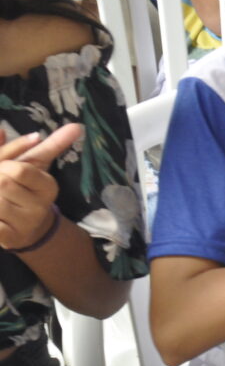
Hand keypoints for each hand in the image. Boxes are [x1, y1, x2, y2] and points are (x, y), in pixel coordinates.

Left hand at [0, 124, 80, 249]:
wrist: (27, 227)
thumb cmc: (27, 188)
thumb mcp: (36, 164)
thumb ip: (51, 144)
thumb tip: (76, 126)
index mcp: (48, 187)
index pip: (20, 170)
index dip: (6, 167)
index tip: (6, 169)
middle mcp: (40, 207)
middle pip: (3, 185)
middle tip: (0, 183)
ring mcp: (25, 225)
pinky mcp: (8, 239)